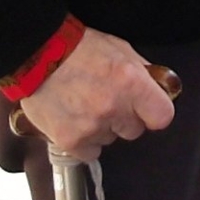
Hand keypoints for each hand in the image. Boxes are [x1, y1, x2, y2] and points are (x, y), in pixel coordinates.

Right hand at [21, 28, 176, 160]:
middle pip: (134, 130)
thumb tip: (156, 88)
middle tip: (107, 101)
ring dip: (102, 128)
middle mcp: (114, 107)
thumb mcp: (120, 48)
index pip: (162, 116)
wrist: (37, 54)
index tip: (148, 110)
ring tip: (84, 105)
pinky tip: (74, 120)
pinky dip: (84, 141)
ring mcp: (92, 126)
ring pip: (110, 140)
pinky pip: (89, 152)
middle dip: (125, 118)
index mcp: (131, 82)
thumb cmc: (78, 47)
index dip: (154, 112)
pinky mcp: (70, 140)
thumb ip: (141, 72)